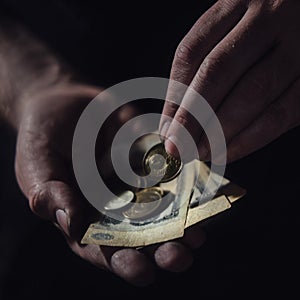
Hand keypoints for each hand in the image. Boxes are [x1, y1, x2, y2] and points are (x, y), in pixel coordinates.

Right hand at [15, 83, 205, 285]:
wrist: (60, 102)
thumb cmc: (42, 140)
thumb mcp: (37, 168)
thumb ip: (49, 196)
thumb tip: (72, 225)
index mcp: (87, 216)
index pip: (106, 249)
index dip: (125, 263)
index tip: (144, 272)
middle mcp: (116, 203)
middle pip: (142, 234)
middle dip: (163, 248)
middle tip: (182, 255)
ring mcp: (134, 180)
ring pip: (163, 207)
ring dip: (182, 221)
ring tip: (198, 232)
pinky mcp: (147, 157)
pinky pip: (169, 171)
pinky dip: (185, 181)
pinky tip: (200, 189)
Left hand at [160, 0, 299, 162]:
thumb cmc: (269, 26)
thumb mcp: (236, 27)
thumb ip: (207, 63)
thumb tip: (175, 118)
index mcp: (239, 0)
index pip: (191, 52)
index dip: (174, 96)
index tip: (167, 128)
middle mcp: (269, 15)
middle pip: (217, 72)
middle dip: (192, 117)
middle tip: (178, 147)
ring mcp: (297, 44)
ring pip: (250, 93)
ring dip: (218, 131)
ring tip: (199, 152)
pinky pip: (280, 112)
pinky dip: (250, 138)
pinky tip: (228, 151)